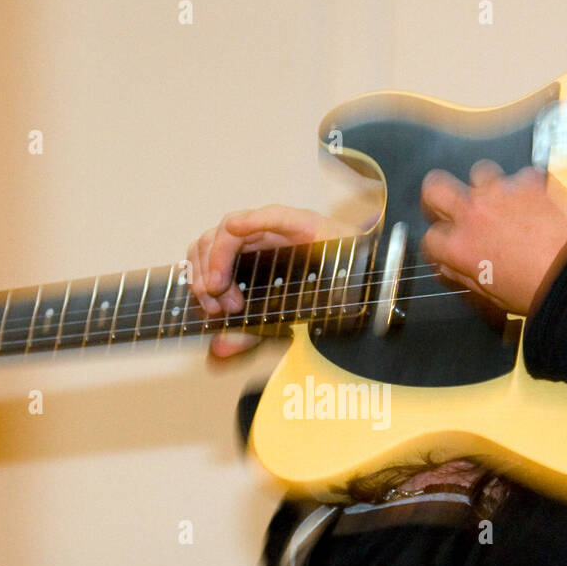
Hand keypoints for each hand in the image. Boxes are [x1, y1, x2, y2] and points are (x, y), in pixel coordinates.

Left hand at [186, 206, 353, 358]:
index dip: (198, 280)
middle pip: (208, 240)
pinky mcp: (302, 223)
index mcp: (248, 254)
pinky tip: (236, 231)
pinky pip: (271, 216)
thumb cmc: (324, 299)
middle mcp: (258, 237)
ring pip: (228, 228)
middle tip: (217, 305)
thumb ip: (247, 335)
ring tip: (225, 289)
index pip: (205, 254)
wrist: (368, 287)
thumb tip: (217, 349)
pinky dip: (251, 221)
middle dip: (202, 274)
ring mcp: (278, 228)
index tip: (211, 310)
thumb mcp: (276, 323)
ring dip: (218, 260)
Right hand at [420, 160, 566, 316]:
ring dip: (485, 187)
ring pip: (478, 173)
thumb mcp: (490, 293)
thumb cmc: (537, 290)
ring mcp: (503, 192)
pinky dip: (525, 188)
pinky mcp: (531, 181)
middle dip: (437, 196)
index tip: (446, 244)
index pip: (430, 236)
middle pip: (435, 187)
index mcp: (461, 246)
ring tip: (499, 202)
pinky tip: (534, 204)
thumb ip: (462, 274)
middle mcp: (475, 213)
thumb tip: (449, 265)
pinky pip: (520, 177)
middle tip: (449, 205)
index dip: (438, 242)